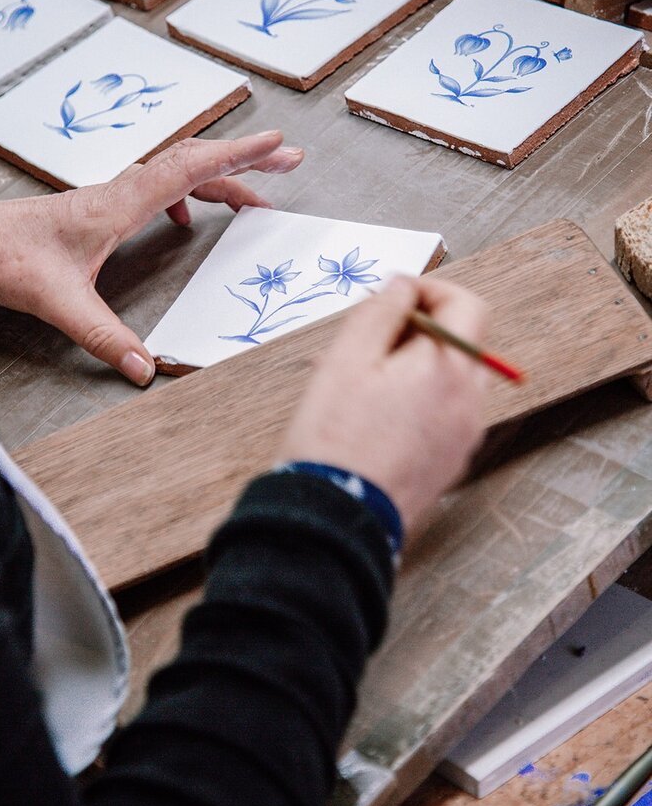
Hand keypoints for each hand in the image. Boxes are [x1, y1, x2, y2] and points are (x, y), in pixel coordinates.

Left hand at [0, 131, 302, 384]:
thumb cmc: (9, 258)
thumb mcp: (59, 302)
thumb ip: (104, 336)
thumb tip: (145, 369)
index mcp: (121, 203)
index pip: (192, 167)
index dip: (240, 156)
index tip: (279, 146)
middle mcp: (122, 191)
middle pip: (196, 161)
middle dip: (247, 159)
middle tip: (291, 161)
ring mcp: (113, 195)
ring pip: (178, 172)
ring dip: (220, 177)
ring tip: (254, 200)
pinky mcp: (102, 207)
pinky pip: (157, 187)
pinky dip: (185, 193)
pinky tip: (184, 219)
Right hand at [277, 275, 488, 535]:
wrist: (336, 518)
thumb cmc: (335, 438)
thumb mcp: (347, 358)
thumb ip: (381, 310)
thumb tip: (403, 287)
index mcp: (449, 369)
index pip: (467, 305)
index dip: (430, 290)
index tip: (394, 298)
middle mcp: (469, 403)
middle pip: (460, 344)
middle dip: (416, 333)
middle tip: (367, 342)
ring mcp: (463, 438)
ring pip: (448, 381)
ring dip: (413, 369)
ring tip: (359, 384)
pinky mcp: (449, 464)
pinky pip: (441, 416)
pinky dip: (415, 403)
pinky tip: (370, 418)